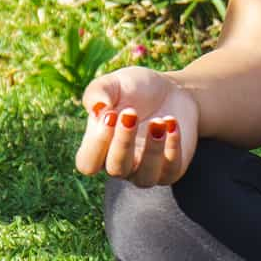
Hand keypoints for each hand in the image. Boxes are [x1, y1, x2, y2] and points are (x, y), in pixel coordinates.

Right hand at [76, 66, 199, 187]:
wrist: (173, 91)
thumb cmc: (134, 89)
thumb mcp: (114, 83)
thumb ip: (98, 92)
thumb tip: (97, 109)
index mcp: (99, 149)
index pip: (87, 163)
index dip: (97, 144)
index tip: (111, 114)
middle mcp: (120, 165)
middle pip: (115, 170)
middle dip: (124, 142)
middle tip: (132, 113)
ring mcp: (146, 170)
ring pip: (145, 177)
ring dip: (152, 150)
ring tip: (159, 121)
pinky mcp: (171, 169)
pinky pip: (171, 171)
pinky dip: (172, 148)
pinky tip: (171, 123)